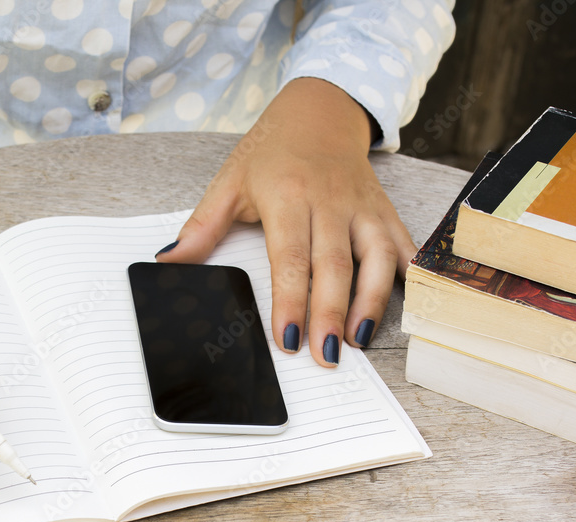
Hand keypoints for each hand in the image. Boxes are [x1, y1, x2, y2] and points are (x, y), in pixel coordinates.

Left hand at [156, 78, 416, 365]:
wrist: (319, 111)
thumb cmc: (271, 152)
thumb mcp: (229, 182)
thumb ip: (201, 228)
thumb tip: (168, 262)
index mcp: (288, 196)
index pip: (290, 257)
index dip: (291, 300)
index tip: (287, 338)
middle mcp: (330, 202)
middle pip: (335, 266)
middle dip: (331, 314)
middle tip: (326, 356)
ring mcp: (362, 206)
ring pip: (376, 258)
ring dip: (371, 303)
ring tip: (359, 341)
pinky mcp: (384, 209)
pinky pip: (402, 244)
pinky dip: (407, 275)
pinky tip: (403, 306)